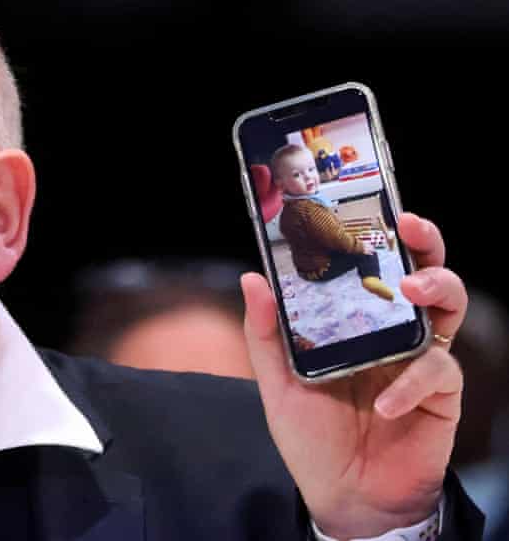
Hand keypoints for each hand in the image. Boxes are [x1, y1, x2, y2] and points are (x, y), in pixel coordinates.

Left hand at [242, 213, 464, 538]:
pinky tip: (386, 403)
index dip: (378, 235)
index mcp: (356, 321)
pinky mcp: (440, 393)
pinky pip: (439, 371)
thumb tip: (252, 277)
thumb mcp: (277, 382)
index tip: (370, 205)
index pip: (373, 267)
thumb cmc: (312, 435)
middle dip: (423, 243)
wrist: (343, 495)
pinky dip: (413, 382)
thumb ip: (266, 333)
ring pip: (447, 305)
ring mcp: (419, 358)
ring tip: (413, 289)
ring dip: (436, 287)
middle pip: (422, 272)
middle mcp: (393, 331)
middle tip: (408, 227)